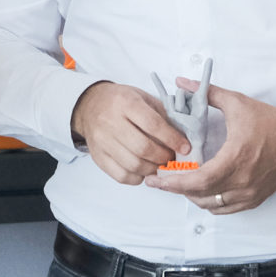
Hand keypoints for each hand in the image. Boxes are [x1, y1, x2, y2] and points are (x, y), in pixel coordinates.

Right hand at [68, 82, 188, 183]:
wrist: (90, 106)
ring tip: (160, 165)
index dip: (172, 139)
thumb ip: (162, 115)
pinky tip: (144, 170)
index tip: (185, 148)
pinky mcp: (98, 157)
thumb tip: (182, 137)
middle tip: (172, 158)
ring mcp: (102, 141)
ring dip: (152, 169)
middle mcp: (111, 122)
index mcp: (126, 103)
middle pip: (143, 148)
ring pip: (133, 165)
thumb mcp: (143, 98)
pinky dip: (137, 178)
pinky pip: (121, 176)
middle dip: (163, 157)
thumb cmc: (121, 101)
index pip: (153, 125)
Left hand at [146, 84, 275, 214]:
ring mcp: (249, 193)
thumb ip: (207, 94)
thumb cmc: (270, 121)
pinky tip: (200, 192)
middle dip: (176, 189)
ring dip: (192, 196)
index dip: (174, 183)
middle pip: (200, 195)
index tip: (156, 179)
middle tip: (158, 181)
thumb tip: (182, 83)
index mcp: (236, 158)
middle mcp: (242, 181)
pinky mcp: (254, 199)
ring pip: (211, 205)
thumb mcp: (238, 103)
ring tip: (178, 183)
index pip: (198, 180)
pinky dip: (209, 202)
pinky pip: (225, 208)